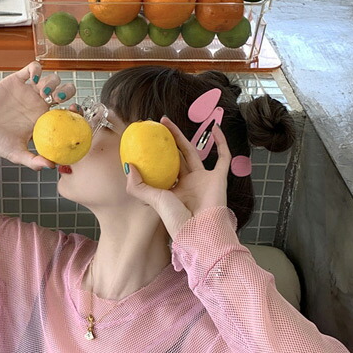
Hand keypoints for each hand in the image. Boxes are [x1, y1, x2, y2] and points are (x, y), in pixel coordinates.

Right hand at [0, 61, 75, 170]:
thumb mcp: (15, 153)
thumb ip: (32, 160)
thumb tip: (51, 166)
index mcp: (43, 121)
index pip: (66, 112)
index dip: (74, 109)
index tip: (73, 110)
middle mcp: (38, 105)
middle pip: (63, 92)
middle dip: (67, 91)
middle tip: (58, 98)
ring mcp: (28, 92)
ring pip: (51, 79)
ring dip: (53, 81)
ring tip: (43, 90)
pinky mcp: (16, 81)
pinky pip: (31, 69)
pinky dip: (37, 69)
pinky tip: (33, 77)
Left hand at [125, 117, 230, 240]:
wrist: (200, 230)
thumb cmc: (177, 219)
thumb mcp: (153, 200)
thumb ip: (138, 186)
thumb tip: (129, 166)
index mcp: (173, 190)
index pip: (163, 169)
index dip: (156, 155)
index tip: (146, 141)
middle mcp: (188, 184)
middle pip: (176, 157)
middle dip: (167, 141)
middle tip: (157, 126)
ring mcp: (204, 180)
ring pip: (193, 152)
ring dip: (182, 137)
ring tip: (169, 123)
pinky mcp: (219, 179)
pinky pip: (223, 157)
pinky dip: (221, 143)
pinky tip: (215, 128)